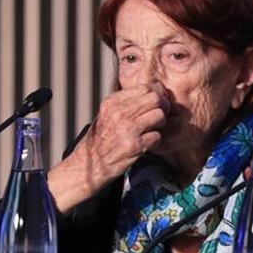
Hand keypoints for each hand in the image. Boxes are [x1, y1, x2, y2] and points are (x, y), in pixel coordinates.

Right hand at [48, 83, 169, 212]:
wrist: (89, 164)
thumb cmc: (102, 137)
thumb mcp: (107, 113)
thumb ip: (127, 102)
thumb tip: (156, 89)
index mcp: (112, 102)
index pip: (145, 88)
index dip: (157, 94)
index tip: (158, 102)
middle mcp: (119, 113)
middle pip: (156, 99)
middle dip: (163, 106)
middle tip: (160, 115)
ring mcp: (128, 129)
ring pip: (159, 115)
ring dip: (161, 123)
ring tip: (152, 129)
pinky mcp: (135, 145)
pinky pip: (157, 136)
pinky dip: (155, 140)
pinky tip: (146, 143)